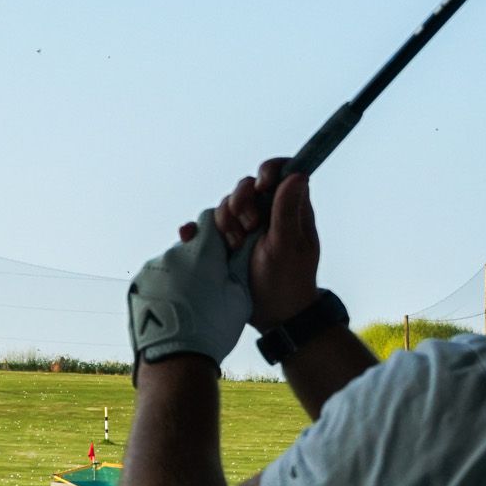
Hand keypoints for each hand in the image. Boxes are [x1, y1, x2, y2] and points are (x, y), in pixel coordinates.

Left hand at [129, 208, 251, 366]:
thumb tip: (239, 249)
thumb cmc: (214, 329)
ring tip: (189, 304)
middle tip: (209, 285)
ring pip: (172, 262)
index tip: (225, 247)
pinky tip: (173, 310)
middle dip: (200, 258)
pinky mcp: (137, 283)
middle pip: (190, 244)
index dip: (220, 231)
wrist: (175, 358)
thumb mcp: (240, 296)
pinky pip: (155, 278)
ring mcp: (152, 268)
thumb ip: (239, 264)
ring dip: (181, 274)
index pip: (210, 219)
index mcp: (202, 250)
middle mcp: (174, 252)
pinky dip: (164, 288)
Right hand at [193, 158, 319, 332]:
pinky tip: (189, 235)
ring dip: (224, 222)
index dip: (266, 172)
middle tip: (249, 228)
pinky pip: (205, 226)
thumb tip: (296, 174)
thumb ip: (287, 209)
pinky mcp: (225, 242)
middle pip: (245, 187)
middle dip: (241, 203)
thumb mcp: (288, 244)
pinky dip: (196, 229)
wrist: (272, 314)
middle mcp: (266, 212)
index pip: (279, 171)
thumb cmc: (288, 279)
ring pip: (225, 206)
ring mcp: (245, 227)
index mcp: (289, 207)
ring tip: (234, 246)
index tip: (261, 188)